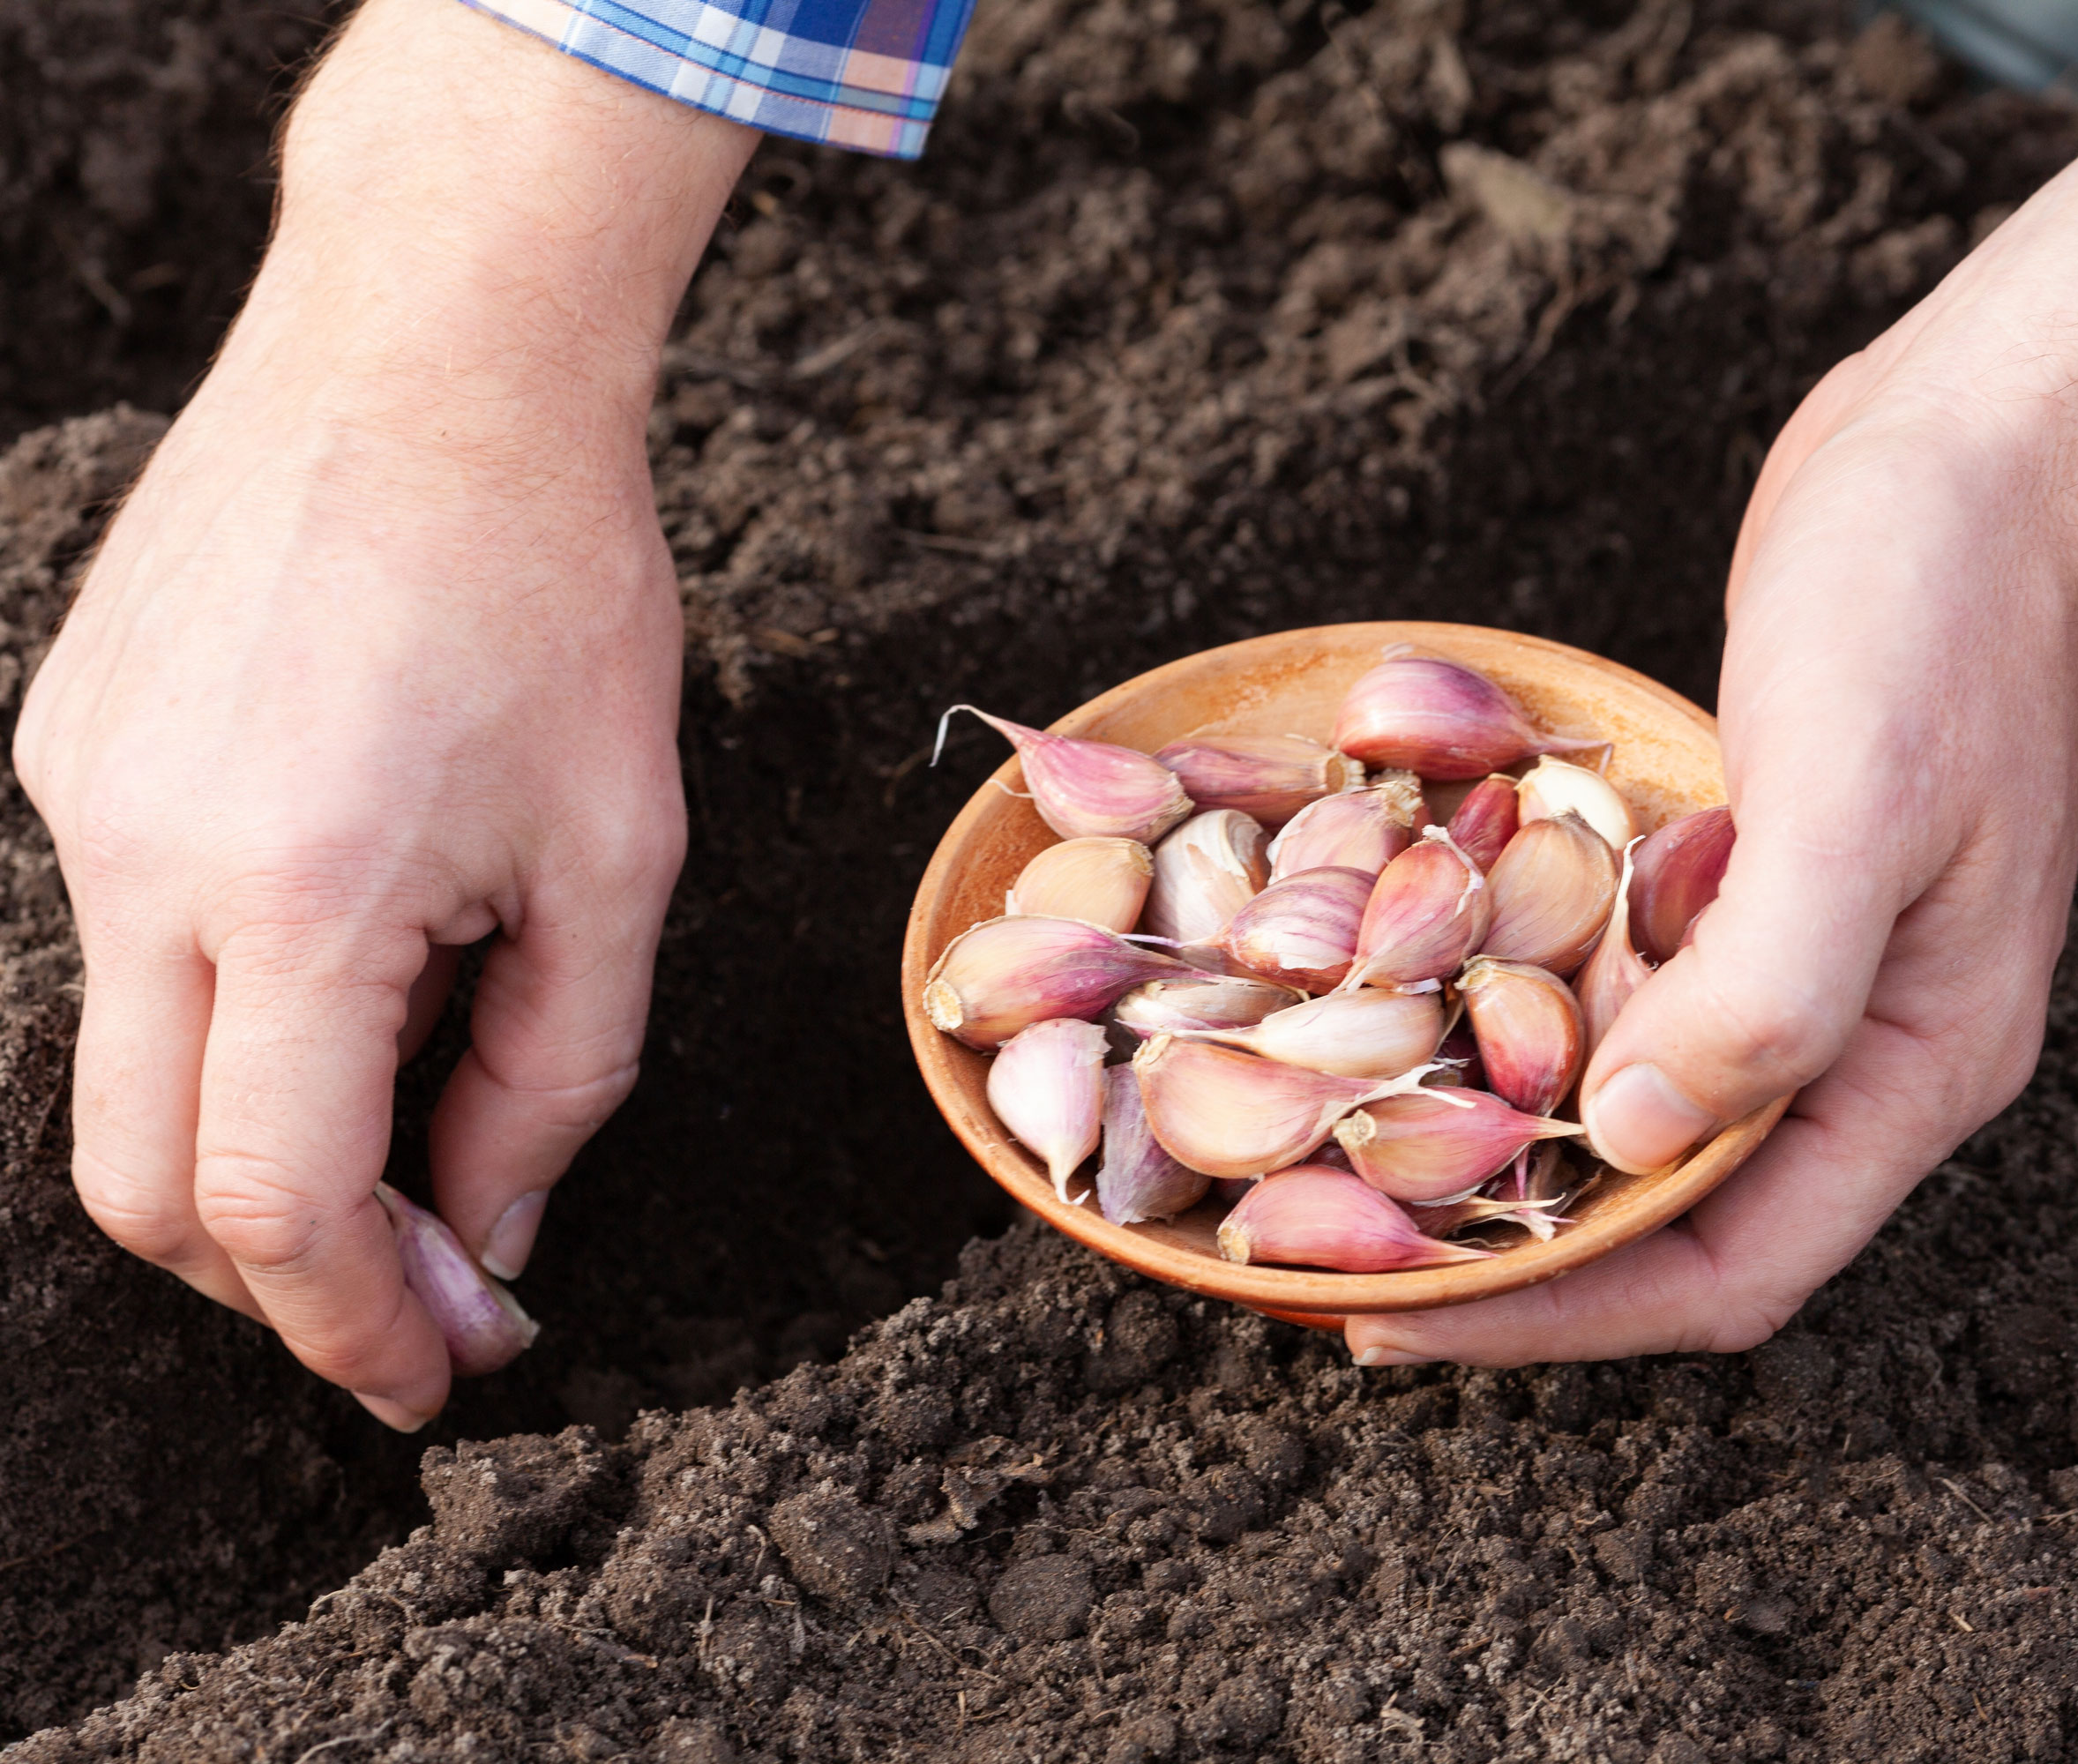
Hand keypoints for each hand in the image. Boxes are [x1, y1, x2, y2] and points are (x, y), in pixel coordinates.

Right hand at [14, 0, 754, 1426]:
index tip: (438, 1373)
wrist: (431, 362)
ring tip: (429, 1056)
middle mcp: (138, 856)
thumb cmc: (560, 595)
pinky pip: (132, 939)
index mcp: (296, 894)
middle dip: (287, 1274)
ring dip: (273, 1130)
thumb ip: (555, 1078)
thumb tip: (483, 1240)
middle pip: (148, 1186)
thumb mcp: (616, 859)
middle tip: (431, 1283)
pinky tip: (358, 930)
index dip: (354, 1327)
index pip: (271, 1210)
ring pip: (131, 1068)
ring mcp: (71, 794)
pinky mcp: (63, 744)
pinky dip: (240, 1004)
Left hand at [1349, 133, 2077, 1368]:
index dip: (1558, 1314)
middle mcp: (1848, 1044)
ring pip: (1623, 1116)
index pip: (1722, 1265)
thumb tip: (1627, 1141)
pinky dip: (1511, 1030)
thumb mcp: (1860, 800)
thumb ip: (1768, 991)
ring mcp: (1784, 964)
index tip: (1396, 1321)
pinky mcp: (1727, 884)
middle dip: (1504, 1260)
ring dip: (1494, 1155)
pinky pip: (1606, 999)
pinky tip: (1409, 1018)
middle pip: (1658, 1220)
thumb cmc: (1940, 607)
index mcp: (1912, 1067)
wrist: (1972, 450)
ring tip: (1343, 1172)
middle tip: (1333, 1266)